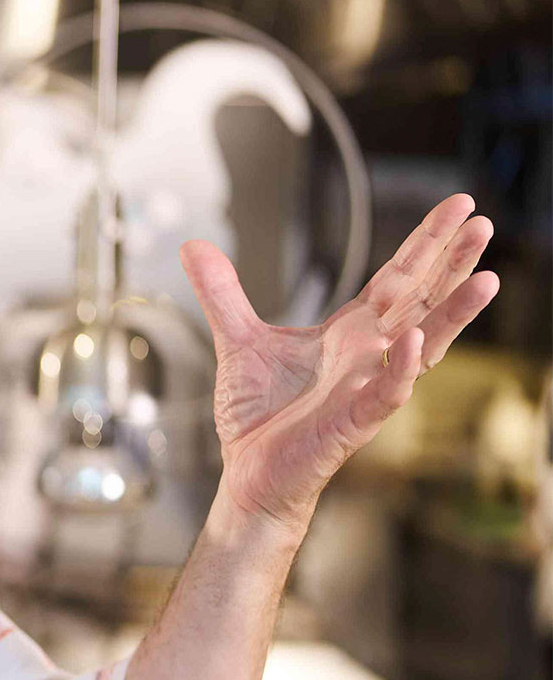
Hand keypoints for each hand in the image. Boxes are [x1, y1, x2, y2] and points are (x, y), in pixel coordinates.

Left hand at [179, 193, 498, 530]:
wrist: (248, 474)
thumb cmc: (259, 414)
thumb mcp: (236, 341)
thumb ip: (221, 293)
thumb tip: (194, 244)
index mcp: (349, 332)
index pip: (397, 279)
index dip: (425, 244)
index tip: (459, 205)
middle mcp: (368, 355)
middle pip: (420, 300)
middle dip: (451, 263)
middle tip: (483, 222)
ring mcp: (366, 388)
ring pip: (422, 344)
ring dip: (452, 314)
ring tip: (486, 278)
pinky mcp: (353, 423)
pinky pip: (385, 394)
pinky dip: (400, 367)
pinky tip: (411, 339)